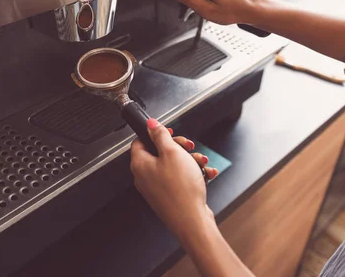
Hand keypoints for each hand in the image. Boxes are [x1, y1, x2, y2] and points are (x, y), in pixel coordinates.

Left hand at [130, 118, 218, 237]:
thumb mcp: (172, 153)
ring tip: (200, 163)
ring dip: (189, 161)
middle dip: (178, 148)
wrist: (192, 221)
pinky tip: (205, 174)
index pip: (140, 141)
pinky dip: (193, 174)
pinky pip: (180, 179)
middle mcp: (145, 177)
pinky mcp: (170, 196)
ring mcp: (157, 188)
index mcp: (140, 164)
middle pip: (159, 152)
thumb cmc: (180, 190)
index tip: (169, 133)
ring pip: (173, 165)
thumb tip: (150, 124)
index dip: (155, 134)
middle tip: (189, 147)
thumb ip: (160, 135)